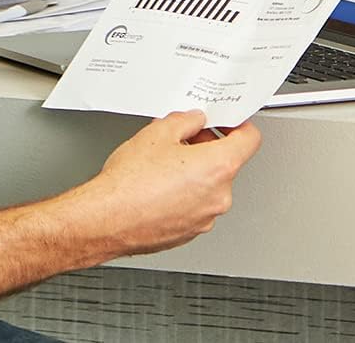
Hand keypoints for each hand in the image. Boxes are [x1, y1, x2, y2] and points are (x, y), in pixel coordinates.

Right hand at [70, 111, 261, 258]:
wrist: (104, 220)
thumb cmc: (129, 183)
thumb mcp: (160, 131)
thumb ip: (187, 120)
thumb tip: (194, 121)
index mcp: (219, 168)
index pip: (250, 140)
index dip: (238, 126)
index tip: (227, 123)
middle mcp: (218, 197)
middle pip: (227, 163)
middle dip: (207, 148)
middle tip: (183, 140)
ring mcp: (204, 219)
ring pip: (209, 186)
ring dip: (195, 173)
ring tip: (163, 166)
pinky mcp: (188, 234)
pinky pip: (194, 206)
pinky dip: (184, 195)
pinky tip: (159, 188)